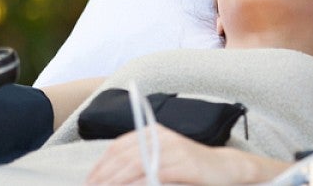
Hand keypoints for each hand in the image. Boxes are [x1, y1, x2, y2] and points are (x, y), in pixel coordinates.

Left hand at [87, 124, 251, 184]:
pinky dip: (136, 184)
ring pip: (134, 165)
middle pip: (122, 157)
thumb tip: (112, 176)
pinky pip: (152, 174)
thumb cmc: (190, 166)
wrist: (223, 168)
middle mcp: (160, 137)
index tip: (89, 180)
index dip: (101, 165)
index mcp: (152, 133)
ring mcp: (171, 149)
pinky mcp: (181, 164)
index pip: (118, 147)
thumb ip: (141, 162)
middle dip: (103, 176)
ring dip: (114, 180)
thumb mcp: (162, 159)